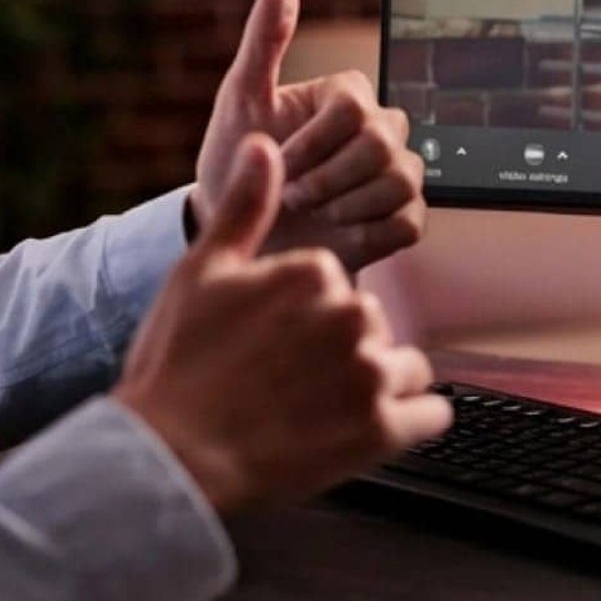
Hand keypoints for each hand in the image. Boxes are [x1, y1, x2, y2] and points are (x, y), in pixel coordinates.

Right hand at [115, 134, 450, 515]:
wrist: (169, 455)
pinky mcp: (380, 431)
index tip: (276, 343)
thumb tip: (264, 145)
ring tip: (320, 410)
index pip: (338, 286)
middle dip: (342, 349)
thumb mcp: (203, 271)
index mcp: (315, 270)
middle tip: (291, 382)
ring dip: (375, 386)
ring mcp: (368, 373)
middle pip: (370, 326)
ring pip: (404, 368)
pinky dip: (410, 421)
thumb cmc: (179, 364)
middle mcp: (352, 314)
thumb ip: (245, 206)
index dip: (307, 316)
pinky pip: (431, 415)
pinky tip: (369, 428)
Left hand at [190, 0, 425, 270]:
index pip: (352, 109)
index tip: (275, 162)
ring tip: (312, 211)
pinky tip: (337, 230)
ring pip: (401, 180)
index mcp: (347, 94)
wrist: (241, 231)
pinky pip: (409, 222)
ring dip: (344, 205)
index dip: (310, 144)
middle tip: (291, 192)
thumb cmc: (239, 161)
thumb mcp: (240, 97)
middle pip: (380, 144)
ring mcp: (396, 173)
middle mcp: (381, 128)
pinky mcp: (403, 218)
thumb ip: (266, 37)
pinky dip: (367, 230)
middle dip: (324, 177)